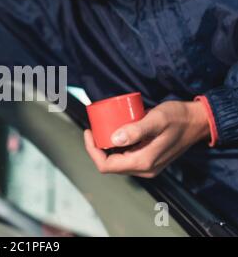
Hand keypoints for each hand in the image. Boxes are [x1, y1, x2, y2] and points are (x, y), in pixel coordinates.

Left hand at [84, 101, 210, 177]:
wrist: (198, 121)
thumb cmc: (178, 117)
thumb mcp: (156, 119)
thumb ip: (136, 130)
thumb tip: (113, 139)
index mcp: (143, 162)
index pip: (106, 165)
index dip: (92, 150)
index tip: (88, 132)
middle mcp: (144, 169)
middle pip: (110, 164)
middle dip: (97, 148)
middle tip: (93, 129)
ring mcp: (148, 166)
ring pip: (118, 161)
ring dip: (107, 148)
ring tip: (101, 129)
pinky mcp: (150, 159)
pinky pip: (127, 157)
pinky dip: (117, 147)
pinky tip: (115, 133)